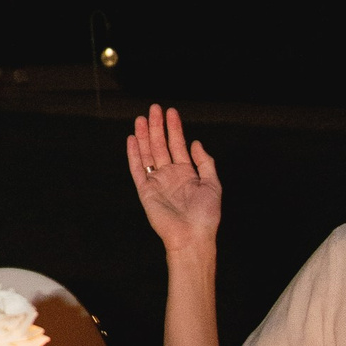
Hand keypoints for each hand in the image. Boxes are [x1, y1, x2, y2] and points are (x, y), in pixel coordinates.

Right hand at [126, 105, 221, 253]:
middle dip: (157, 127)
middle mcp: (170, 175)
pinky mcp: (145, 191)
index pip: (177, 145)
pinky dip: (134, 154)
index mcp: (186, 173)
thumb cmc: (206, 215)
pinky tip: (132, 139)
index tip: (171, 112)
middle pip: (161, 145)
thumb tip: (195, 143)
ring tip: (141, 118)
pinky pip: (137, 169)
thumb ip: (205, 162)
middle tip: (154, 108)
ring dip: (144, 136)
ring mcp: (157, 182)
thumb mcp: (213, 184)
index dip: (174, 128)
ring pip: (148, 153)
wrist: (192, 236)